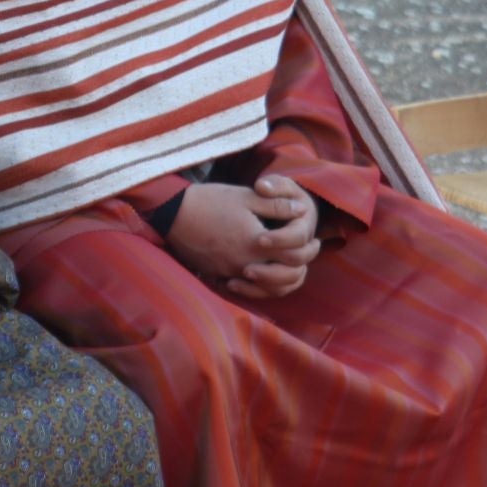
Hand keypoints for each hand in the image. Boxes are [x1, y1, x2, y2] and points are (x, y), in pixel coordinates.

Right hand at [166, 179, 320, 298]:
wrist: (172, 213)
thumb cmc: (209, 201)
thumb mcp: (245, 196)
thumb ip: (276, 205)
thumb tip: (301, 210)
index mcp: (256, 242)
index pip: (295, 254)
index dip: (308, 246)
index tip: (314, 239)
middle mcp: (246, 262)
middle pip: (286, 276)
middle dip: (300, 265)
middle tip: (307, 253)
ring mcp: (231, 272)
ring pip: (268, 289)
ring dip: (282, 280)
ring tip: (287, 266)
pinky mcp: (218, 275)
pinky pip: (246, 290)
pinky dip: (259, 287)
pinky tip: (262, 275)